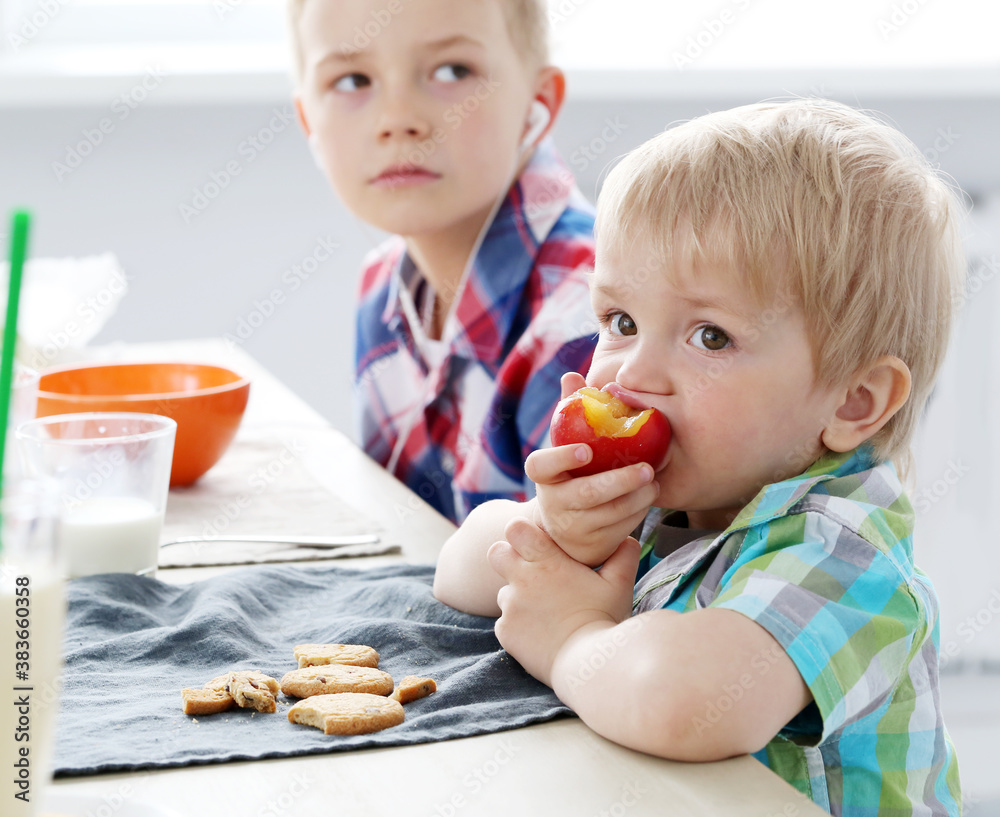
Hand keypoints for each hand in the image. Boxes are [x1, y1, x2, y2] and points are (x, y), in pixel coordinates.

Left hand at [487, 516, 639, 685]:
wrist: (590, 664)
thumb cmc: (605, 619)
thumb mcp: (619, 584)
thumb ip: (622, 555)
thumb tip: (627, 539)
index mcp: (546, 561)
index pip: (515, 529)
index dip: (523, 534)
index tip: (537, 544)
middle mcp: (522, 580)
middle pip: (496, 553)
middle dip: (509, 558)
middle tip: (533, 573)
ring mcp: (511, 607)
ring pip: (504, 591)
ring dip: (518, 597)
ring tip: (546, 612)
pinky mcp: (505, 633)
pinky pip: (505, 621)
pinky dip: (519, 625)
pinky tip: (542, 633)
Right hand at [528, 373, 658, 566]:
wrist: (566, 530)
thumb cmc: (571, 475)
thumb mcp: (566, 446)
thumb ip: (570, 411)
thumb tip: (571, 376)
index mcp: (544, 477)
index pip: (540, 466)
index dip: (561, 458)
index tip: (586, 449)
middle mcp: (554, 504)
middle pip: (586, 494)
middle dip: (619, 481)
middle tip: (646, 468)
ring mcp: (574, 527)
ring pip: (609, 514)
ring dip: (636, 496)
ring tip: (653, 480)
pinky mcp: (594, 542)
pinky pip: (621, 528)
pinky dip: (638, 511)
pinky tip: (649, 495)